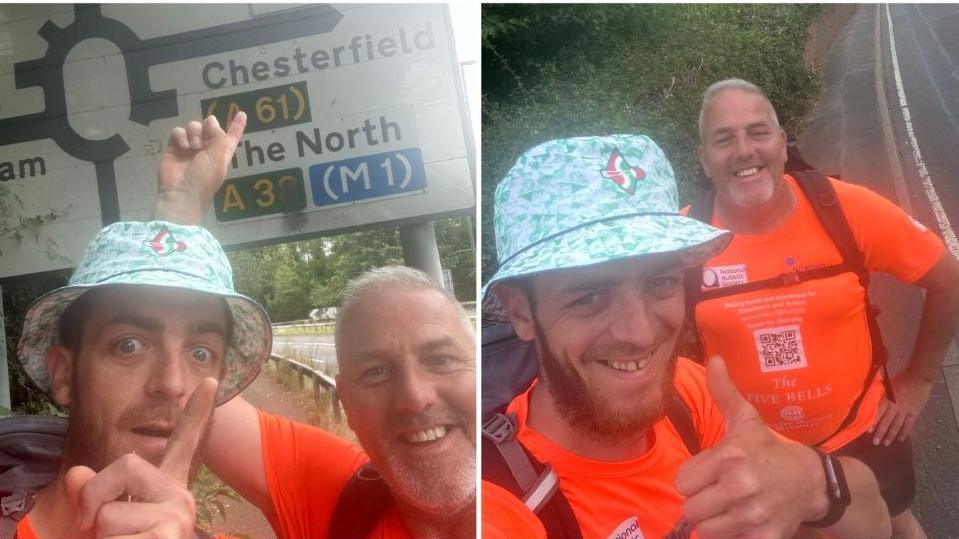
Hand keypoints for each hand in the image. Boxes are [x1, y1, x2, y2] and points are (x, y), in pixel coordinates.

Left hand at [66, 378, 217, 537]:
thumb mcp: (102, 522)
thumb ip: (91, 494)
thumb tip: (77, 473)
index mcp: (168, 489)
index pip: (184, 443)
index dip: (196, 411)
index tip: (213, 380)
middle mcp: (181, 497)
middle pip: (126, 464)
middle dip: (95, 496)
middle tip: (97, 527)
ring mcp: (178, 517)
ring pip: (111, 510)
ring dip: (100, 537)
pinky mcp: (169, 536)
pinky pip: (113, 536)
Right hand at [154, 113, 246, 224]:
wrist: (181, 192)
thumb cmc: (204, 177)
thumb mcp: (219, 158)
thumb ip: (219, 137)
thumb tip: (211, 121)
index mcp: (222, 153)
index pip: (231, 136)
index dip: (237, 126)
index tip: (242, 114)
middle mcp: (207, 148)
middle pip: (209, 127)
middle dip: (208, 127)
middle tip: (205, 137)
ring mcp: (190, 147)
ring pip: (194, 127)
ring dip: (195, 133)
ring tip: (193, 148)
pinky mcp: (174, 147)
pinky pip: (178, 132)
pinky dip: (181, 136)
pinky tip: (183, 147)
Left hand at [676, 357, 826, 538]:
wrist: (811, 483)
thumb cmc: (768, 451)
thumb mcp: (746, 421)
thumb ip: (724, 393)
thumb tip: (714, 359)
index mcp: (730, 457)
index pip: (682, 481)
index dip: (693, 479)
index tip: (710, 474)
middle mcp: (740, 486)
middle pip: (690, 508)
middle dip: (701, 501)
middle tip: (719, 492)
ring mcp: (753, 515)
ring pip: (705, 529)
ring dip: (714, 521)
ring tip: (729, 506)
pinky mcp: (763, 538)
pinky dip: (731, 535)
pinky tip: (743, 521)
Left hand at [870, 372, 932, 444]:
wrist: (918, 376)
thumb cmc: (901, 377)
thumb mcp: (886, 383)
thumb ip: (879, 391)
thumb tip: (869, 393)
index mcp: (887, 399)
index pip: (878, 413)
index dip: (873, 423)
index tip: (867, 432)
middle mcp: (895, 406)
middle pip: (886, 422)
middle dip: (880, 433)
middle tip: (875, 442)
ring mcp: (906, 410)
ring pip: (897, 425)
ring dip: (891, 435)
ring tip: (885, 444)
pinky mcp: (914, 412)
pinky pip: (909, 424)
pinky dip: (905, 432)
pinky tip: (900, 439)